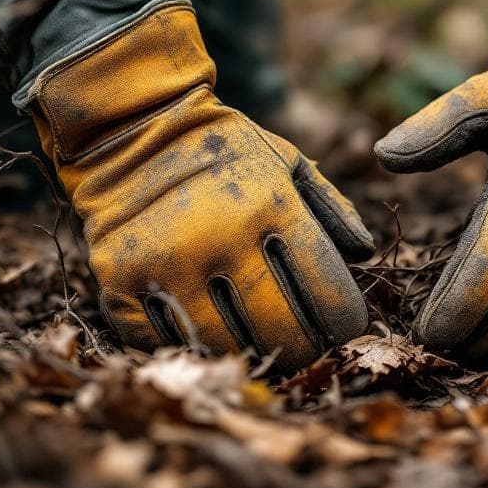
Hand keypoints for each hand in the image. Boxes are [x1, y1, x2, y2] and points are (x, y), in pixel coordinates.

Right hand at [33, 3, 373, 370]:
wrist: (130, 132)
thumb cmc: (224, 153)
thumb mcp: (287, 163)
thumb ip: (331, 208)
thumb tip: (365, 255)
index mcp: (270, 206)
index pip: (327, 294)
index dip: (346, 322)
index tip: (345, 325)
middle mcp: (219, 237)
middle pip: (284, 333)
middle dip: (308, 349)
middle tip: (310, 346)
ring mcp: (167, 264)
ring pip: (230, 347)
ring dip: (255, 354)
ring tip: (265, 345)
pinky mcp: (122, 283)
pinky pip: (171, 342)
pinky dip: (197, 346)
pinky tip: (212, 333)